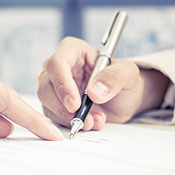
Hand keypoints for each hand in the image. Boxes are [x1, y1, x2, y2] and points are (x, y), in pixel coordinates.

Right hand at [37, 37, 168, 130]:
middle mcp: (60, 68)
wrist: (126, 100)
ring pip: (47, 103)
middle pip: (46, 86)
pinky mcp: (56, 105)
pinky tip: (92, 122)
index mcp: (73, 51)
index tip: (75, 104)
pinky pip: (54, 117)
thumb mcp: (128, 74)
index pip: (57, 63)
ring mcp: (56, 87)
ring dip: (69, 118)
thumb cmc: (126, 80)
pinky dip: (71, 124)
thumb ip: (114, 78)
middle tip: (83, 120)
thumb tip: (93, 92)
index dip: (62, 84)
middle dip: (63, 107)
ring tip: (95, 121)